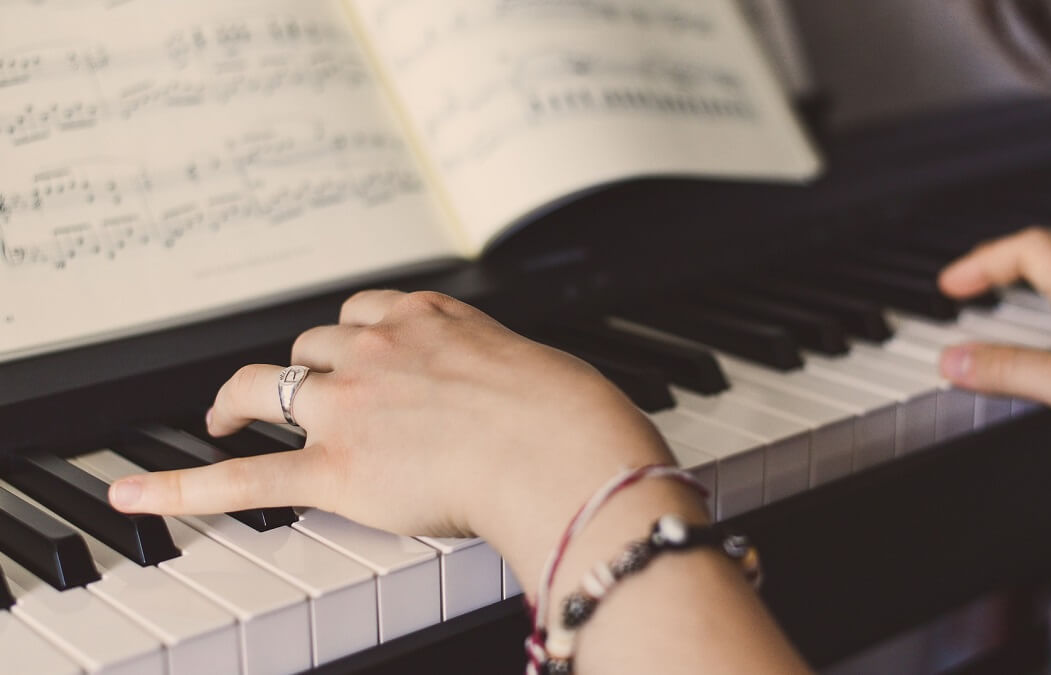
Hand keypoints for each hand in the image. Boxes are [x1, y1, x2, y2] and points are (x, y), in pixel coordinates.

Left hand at [107, 290, 679, 584]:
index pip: (366, 309)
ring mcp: (352, 405)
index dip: (350, 331)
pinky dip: (183, 488)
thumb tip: (524, 395)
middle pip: (313, 344)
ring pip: (270, 385)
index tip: (348, 345)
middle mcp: (381, 349)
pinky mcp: (337, 467)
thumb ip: (504, 374)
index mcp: (430, 320)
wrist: (563, 449)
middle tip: (286, 388)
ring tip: (225, 416)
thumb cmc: (569, 413)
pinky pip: (247, 477)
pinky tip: (139, 497)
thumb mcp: (538, 366)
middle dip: (299, 365)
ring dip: (244, 398)